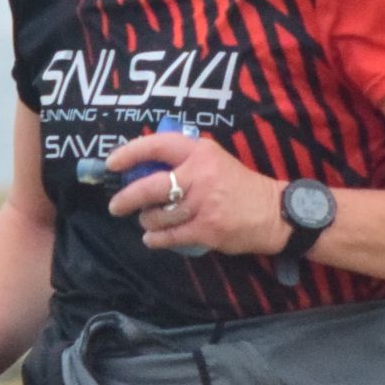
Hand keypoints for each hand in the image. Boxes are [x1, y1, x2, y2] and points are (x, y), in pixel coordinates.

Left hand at [102, 130, 292, 256]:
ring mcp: (203, 204)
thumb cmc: (237, 185)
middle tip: (115, 206)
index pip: (157, 145)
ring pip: (158, 215)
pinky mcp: (207, 229)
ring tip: (147, 221)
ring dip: (147, 221)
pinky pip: (170, 236)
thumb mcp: (214, 161)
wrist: (272, 212)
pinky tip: (152, 238)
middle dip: (126, 198)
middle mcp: (200, 175)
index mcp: (200, 152)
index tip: (112, 163)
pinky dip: (156, 239)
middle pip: (150, 187)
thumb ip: (184, 161)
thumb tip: (141, 171)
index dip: (130, 153)